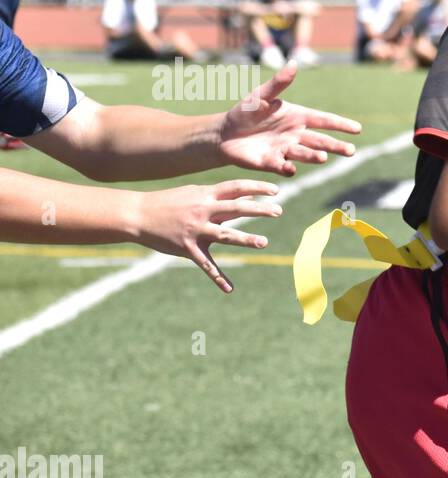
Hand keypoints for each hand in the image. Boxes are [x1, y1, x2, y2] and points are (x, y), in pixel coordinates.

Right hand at [132, 178, 281, 292]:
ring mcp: (195, 230)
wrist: (137, 214)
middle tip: (279, 211)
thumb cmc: (169, 202)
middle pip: (235, 208)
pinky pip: (206, 265)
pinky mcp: (188, 249)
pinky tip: (230, 289)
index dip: (256, 187)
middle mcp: (202, 211)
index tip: (276, 190)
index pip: (235, 188)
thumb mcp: (194, 193)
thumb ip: (220, 197)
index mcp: (205, 195)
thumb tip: (248, 195)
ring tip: (264, 242)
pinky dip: (218, 278)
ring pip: (225, 235)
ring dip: (245, 239)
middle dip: (258, 210)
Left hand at [217, 62, 360, 175]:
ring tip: (323, 157)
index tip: (357, 129)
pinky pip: (283, 166)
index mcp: (297, 117)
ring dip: (314, 156)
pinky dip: (288, 168)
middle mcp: (296, 135)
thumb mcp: (261, 95)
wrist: (224, 133)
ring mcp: (286, 150)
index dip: (340, 125)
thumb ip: (279, 83)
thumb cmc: (245, 111)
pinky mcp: (272, 163)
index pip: (324, 121)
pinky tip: (290, 168)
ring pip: (305, 154)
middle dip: (336, 146)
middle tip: (350, 151)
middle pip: (321, 141)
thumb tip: (294, 63)